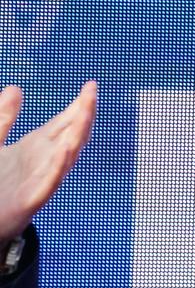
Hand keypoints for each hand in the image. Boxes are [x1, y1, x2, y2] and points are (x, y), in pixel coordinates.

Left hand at [0, 80, 97, 241]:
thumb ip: (4, 118)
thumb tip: (16, 88)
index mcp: (37, 146)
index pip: (65, 122)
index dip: (79, 104)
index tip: (91, 86)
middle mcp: (44, 161)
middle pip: (71, 135)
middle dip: (83, 114)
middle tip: (92, 93)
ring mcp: (40, 180)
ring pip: (66, 156)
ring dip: (77, 135)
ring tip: (85, 113)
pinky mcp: (29, 201)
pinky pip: (49, 183)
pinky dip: (59, 166)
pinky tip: (66, 150)